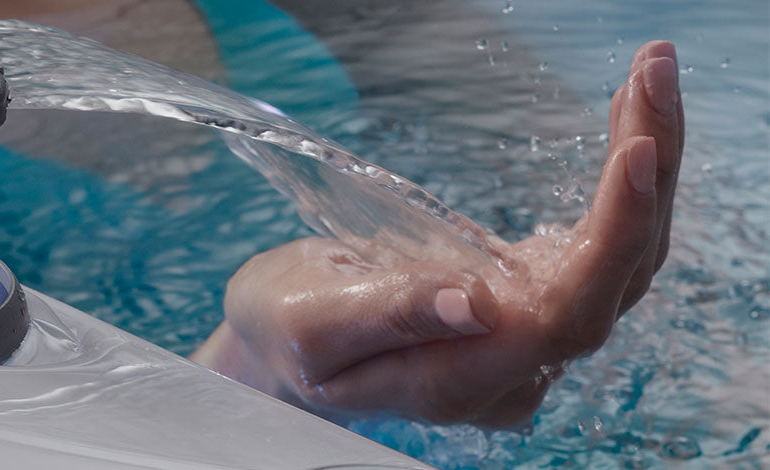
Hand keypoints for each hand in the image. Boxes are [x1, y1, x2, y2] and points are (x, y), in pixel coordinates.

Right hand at [190, 41, 683, 426]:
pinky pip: (600, 246)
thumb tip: (476, 306)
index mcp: (460, 381)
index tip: (636, 153)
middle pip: (616, 280)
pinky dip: (623, 180)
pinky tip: (629, 119)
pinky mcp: (532, 302)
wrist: (284, 341)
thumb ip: (390, 317)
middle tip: (653, 68)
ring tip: (651, 72)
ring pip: (622, 259)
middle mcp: (514, 370)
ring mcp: (529, 340)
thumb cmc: (287, 330)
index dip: (612, 240)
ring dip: (649, 164)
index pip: (566, 319)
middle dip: (647, 173)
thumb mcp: (312, 322)